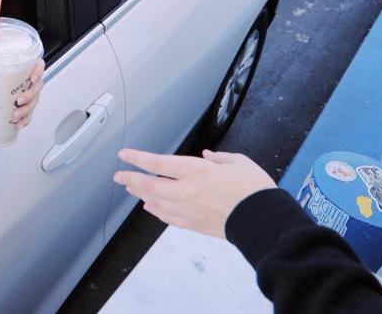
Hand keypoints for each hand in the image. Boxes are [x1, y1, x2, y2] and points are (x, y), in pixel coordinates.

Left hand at [0, 58, 44, 128]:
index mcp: (24, 66)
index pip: (39, 65)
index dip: (39, 71)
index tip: (32, 79)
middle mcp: (29, 79)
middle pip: (37, 86)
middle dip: (30, 96)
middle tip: (19, 101)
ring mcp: (29, 92)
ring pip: (34, 101)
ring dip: (27, 110)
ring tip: (16, 115)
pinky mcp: (25, 104)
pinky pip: (30, 113)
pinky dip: (26, 119)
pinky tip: (19, 124)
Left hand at [113, 148, 275, 238]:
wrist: (263, 220)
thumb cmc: (253, 189)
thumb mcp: (238, 161)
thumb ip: (219, 158)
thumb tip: (208, 156)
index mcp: (196, 171)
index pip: (158, 163)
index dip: (138, 158)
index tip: (124, 155)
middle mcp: (186, 191)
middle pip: (150, 185)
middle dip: (131, 179)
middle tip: (118, 176)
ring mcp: (188, 210)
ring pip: (155, 202)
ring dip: (141, 194)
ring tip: (131, 189)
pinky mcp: (194, 225)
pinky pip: (167, 218)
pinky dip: (156, 211)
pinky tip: (151, 207)